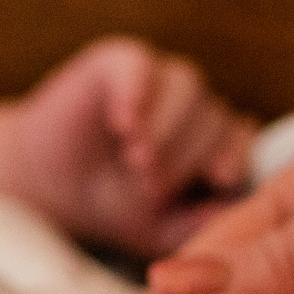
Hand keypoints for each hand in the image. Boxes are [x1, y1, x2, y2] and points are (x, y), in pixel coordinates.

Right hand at [14, 36, 256, 256]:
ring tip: (136, 159)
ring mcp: (162, 81)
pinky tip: (123, 122)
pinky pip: (140, 65)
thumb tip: (236, 214)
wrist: (51, 187)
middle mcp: (196, 108)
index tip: (221, 177)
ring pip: (188, 88)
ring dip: (165, 127)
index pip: (242, 139)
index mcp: (214, 145)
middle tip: (152, 185)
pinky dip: (136, 92)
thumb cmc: (116, 208)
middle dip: (186, 155)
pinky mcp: (121, 62)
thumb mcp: (162, 230)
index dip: (234, 155)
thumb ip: (202, 222)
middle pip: (215, 117)